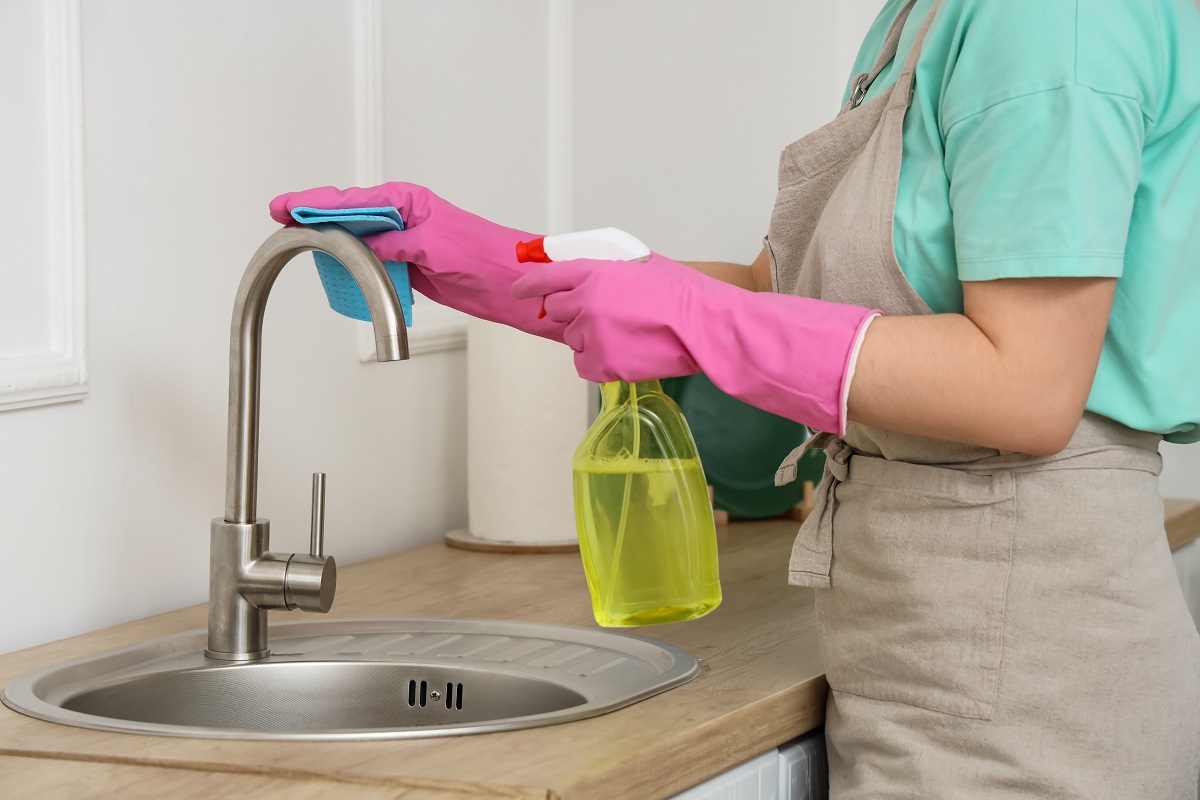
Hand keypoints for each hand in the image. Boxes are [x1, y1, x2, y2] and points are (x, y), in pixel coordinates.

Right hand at [270, 183, 564, 339]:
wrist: (505, 281)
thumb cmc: (481, 254)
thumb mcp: (434, 246)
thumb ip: (395, 244)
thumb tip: (363, 246)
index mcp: (406, 201)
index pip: (352, 200)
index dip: (316, 204)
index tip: (287, 206)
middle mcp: (399, 216)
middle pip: (347, 214)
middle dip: (313, 215)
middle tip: (280, 217)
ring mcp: (400, 240)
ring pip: (354, 238)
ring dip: (329, 240)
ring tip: (296, 237)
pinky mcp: (404, 264)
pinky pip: (368, 261)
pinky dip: (350, 263)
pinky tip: (332, 265)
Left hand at [513, 254, 879, 435]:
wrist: (703, 325)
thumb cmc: (681, 292)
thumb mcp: (640, 265)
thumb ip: (606, 270)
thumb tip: (584, 277)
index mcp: (593, 272)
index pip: (545, 277)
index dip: (529, 284)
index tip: (520, 290)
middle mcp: (585, 302)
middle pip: (554, 311)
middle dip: (570, 313)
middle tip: (597, 317)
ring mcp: (591, 334)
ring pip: (573, 339)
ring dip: (590, 338)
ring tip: (626, 335)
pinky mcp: (601, 364)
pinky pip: (584, 365)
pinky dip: (599, 362)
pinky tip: (625, 353)